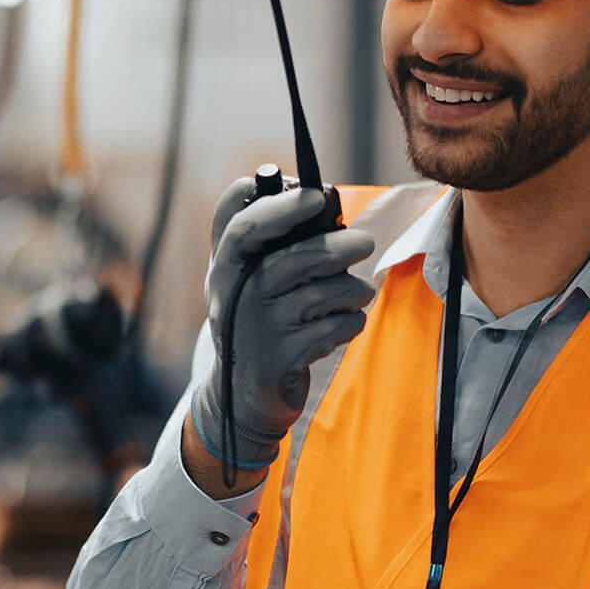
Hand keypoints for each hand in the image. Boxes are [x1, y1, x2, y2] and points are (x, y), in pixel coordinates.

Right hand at [189, 178, 374, 469]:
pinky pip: (331, 330)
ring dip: (350, 290)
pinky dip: (349, 323)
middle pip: (290, 260)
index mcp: (224, 264)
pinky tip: (344, 323)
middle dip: (336, 247)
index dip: (277, 206)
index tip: (315, 196)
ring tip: (358, 293)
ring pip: (319, 295)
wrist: (242, 392)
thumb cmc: (256, 317)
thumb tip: (321, 200)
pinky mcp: (278, 359)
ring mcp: (254, 329)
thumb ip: (270, 238)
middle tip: (365, 243)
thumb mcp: (245, 276)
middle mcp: (232, 295)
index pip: (238, 225)